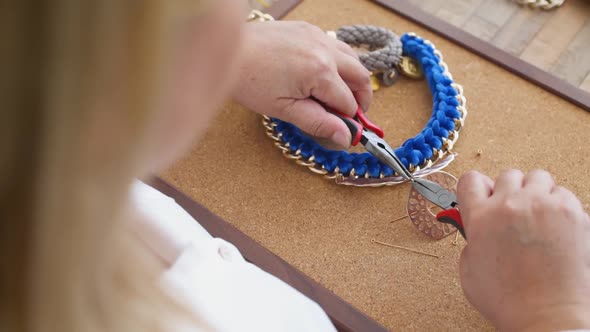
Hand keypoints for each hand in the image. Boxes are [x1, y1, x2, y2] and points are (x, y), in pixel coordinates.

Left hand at [232, 21, 371, 147]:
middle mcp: (325, 50)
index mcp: (321, 72)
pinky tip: (324, 75)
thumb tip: (345, 137)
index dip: (350, 121)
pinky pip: (335, 45)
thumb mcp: (285, 110)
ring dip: (352, 78)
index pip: (348, 102)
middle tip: (352, 116)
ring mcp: (318, 36)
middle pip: (360, 77)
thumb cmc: (250, 81)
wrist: (227, 51)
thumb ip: (319, 123)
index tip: (346, 132)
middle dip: (361, 99)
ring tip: (341, 96)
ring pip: (352, 58)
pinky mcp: (308, 29)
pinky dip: (338, 61)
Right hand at [457, 170, 589, 330]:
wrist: (548, 316)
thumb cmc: (508, 301)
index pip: (471, 179)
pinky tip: (556, 226)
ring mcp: (544, 207)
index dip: (477, 188)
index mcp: (480, 218)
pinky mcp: (573, 214)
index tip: (483, 196)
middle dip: (510, 192)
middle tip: (514, 211)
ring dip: (536, 193)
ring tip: (537, 215)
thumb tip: (477, 225)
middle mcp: (510, 206)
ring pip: (538, 177)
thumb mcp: (469, 269)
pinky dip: (559, 205)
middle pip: (508, 175)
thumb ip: (471, 239)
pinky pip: (564, 194)